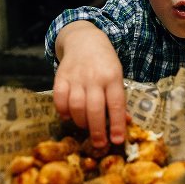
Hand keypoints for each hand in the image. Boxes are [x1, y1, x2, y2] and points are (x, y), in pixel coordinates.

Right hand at [52, 21, 126, 146]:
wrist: (84, 40)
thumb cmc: (104, 63)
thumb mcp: (117, 76)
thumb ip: (118, 99)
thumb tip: (125, 122)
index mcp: (113, 77)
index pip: (116, 104)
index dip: (117, 124)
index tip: (117, 140)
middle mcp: (94, 77)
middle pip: (94, 109)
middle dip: (97, 130)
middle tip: (99, 143)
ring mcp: (76, 77)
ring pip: (76, 106)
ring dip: (81, 122)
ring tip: (85, 126)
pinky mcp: (61, 77)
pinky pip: (59, 99)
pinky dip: (63, 111)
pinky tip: (69, 115)